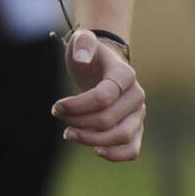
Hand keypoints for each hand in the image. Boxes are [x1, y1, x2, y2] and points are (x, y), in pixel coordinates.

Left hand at [52, 28, 144, 161]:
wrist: (103, 63)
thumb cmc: (89, 53)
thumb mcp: (82, 40)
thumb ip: (82, 43)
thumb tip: (82, 58)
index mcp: (125, 74)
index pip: (103, 97)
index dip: (77, 105)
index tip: (55, 106)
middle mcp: (136, 95)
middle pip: (108, 119)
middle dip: (78, 121)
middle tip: (58, 115)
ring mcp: (138, 113)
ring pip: (121, 136)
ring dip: (91, 139)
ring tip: (68, 133)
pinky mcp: (135, 128)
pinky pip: (133, 149)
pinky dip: (117, 155)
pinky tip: (96, 151)